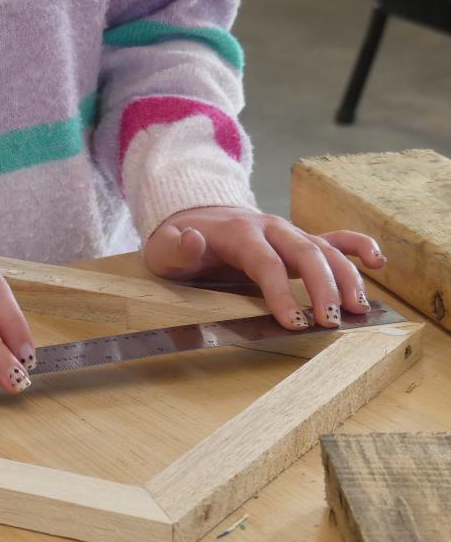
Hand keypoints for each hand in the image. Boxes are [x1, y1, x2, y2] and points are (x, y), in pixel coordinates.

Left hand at [143, 206, 386, 328]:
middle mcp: (271, 228)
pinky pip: (334, 238)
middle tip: (331, 321)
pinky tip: (378, 262)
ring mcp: (288, 232)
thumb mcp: (164, 247)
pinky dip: (358, 246)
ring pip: (325, 250)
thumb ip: (177, 247)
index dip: (281, 293)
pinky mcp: (298, 240)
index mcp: (240, 233)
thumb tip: (192, 239)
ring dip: (346, 277)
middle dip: (322, 287)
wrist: (191, 217)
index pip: (266, 263)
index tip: (293, 323)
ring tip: (358, 310)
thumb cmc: (176, 242)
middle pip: (305, 254)